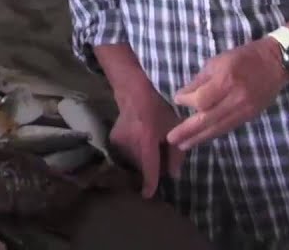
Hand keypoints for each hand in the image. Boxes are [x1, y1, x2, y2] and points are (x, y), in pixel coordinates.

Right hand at [109, 77, 184, 197]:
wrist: (133, 93)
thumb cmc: (158, 109)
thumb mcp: (173, 127)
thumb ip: (176, 152)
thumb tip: (173, 175)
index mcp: (147, 139)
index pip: (149, 166)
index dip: (149, 183)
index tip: (147, 195)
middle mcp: (130, 143)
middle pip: (142, 166)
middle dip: (151, 168)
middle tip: (160, 159)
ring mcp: (119, 142)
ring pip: (133, 161)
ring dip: (142, 161)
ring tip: (149, 148)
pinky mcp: (113, 140)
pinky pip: (126, 155)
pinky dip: (134, 154)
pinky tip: (139, 142)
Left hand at [167, 38, 288, 151]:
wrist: (275, 63)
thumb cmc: (243, 57)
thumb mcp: (217, 61)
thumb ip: (200, 80)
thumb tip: (183, 97)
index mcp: (226, 80)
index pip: (201, 100)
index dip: (186, 102)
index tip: (177, 99)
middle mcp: (235, 98)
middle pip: (207, 119)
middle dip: (187, 131)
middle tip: (171, 139)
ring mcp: (244, 110)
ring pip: (217, 128)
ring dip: (199, 138)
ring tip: (183, 144)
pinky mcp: (250, 116)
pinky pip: (227, 128)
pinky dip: (213, 133)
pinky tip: (202, 138)